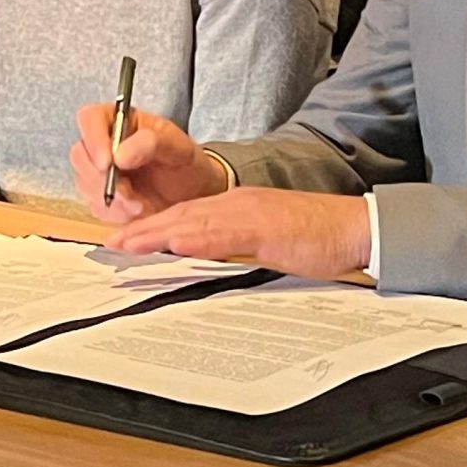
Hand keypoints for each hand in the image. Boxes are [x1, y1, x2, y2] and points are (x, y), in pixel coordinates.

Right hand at [70, 104, 228, 223]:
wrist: (193, 195)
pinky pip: (95, 206)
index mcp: (119, 119)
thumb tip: (119, 155)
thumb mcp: (178, 148)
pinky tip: (137, 211)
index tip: (109, 163)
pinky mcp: (100, 196)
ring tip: (141, 205)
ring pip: (85, 183)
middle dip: (102, 179)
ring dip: (111, 199)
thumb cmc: (186, 164)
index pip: (90, 118)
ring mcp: (99, 170)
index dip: (94, 140)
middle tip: (128, 193)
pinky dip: (115, 213)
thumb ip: (151, 143)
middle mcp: (104, 142)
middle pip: (80, 155)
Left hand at [101, 188, 372, 279]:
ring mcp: (250, 213)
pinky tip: (174, 245)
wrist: (354, 227)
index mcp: (239, 206)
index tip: (128, 239)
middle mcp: (238, 203)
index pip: (187, 215)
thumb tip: (213, 262)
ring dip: (156, 234)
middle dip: (143, 230)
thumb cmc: (319, 236)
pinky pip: (223, 234)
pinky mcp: (265, 228)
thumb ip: (240, 246)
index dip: (154, 227)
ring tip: (126, 245)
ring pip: (193, 221)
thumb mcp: (270, 240)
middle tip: (112, 244)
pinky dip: (196, 239)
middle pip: (181, 216)